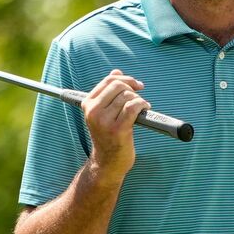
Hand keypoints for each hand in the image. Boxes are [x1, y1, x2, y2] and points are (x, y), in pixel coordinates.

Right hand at [81, 69, 150, 183]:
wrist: (107, 162)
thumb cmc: (108, 135)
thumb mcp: (103, 112)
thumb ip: (108, 91)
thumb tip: (116, 71)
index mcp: (88, 104)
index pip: (108, 81)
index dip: (125, 79)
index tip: (136, 85)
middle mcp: (93, 111)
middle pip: (119, 86)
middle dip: (133, 88)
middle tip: (139, 97)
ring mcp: (105, 121)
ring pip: (128, 97)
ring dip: (139, 100)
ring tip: (141, 107)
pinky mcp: (118, 129)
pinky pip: (133, 107)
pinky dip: (142, 105)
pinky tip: (145, 109)